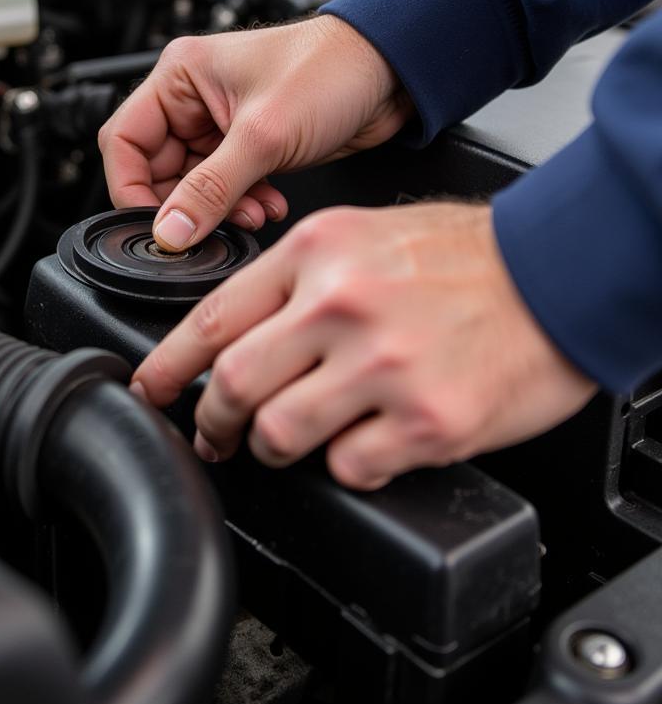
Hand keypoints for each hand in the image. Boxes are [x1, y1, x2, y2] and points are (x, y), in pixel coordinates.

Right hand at [98, 15, 412, 250]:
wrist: (394, 73)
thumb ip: (210, 189)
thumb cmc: (332, 69)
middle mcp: (193, 99)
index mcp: (180, 77)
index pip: (124, 141)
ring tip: (252, 212)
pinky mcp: (250, 146)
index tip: (156, 226)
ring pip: (194, 185)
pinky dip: (241, 204)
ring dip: (220, 208)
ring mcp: (221, 124)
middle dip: (186, 204)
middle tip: (212, 224)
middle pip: (157, 169)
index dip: (131, 189)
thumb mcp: (263, 136)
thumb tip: (169, 231)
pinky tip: (268, 205)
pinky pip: (225, 188)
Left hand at [132, 202, 595, 488]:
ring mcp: (383, 365)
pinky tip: (363, 443)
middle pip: (234, 384)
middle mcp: (341, 304)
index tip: (149, 390)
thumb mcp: (362, 236)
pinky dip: (346, 465)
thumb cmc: (463, 258)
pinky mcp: (426, 420)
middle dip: (212, 421)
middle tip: (214, 434)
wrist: (554, 278)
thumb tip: (237, 333)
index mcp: (316, 253)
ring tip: (288, 440)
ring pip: (279, 434)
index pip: (213, 317)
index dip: (168, 364)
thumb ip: (295, 279)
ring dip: (274, 448)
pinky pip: (349, 467)